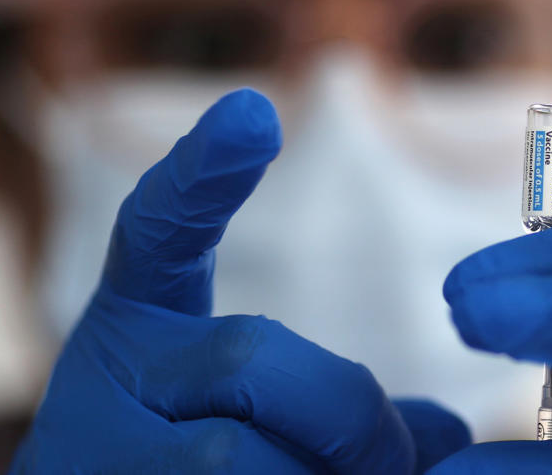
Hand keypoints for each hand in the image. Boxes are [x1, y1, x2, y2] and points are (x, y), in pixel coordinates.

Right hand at [9, 90, 468, 473]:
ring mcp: (101, 446)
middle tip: (401, 455)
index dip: (202, 172)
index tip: (255, 112)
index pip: (159, 230)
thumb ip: (329, 405)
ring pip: (234, 454)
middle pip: (247, 356)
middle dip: (347, 413)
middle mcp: (112, 373)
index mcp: (141, 323)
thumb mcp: (240, 409)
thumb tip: (450, 430)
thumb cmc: (182, 460)